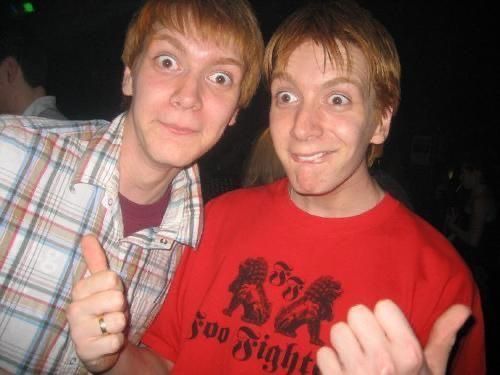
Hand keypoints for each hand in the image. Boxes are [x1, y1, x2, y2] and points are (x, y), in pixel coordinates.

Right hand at [67, 235, 127, 372]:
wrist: (97, 346)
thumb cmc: (102, 309)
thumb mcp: (100, 284)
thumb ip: (95, 261)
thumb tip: (88, 236)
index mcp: (79, 290)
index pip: (111, 277)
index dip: (117, 287)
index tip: (110, 293)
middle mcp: (74, 310)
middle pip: (116, 298)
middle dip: (120, 307)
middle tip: (111, 312)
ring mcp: (78, 332)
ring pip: (118, 320)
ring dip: (120, 325)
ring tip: (109, 326)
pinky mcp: (87, 352)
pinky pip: (116, 341)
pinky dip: (117, 342)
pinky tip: (107, 341)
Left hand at [316, 300, 469, 373]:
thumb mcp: (433, 369)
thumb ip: (443, 336)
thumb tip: (463, 309)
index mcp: (409, 352)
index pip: (384, 306)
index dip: (384, 320)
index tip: (387, 335)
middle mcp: (383, 361)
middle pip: (357, 312)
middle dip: (361, 328)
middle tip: (369, 345)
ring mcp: (358, 372)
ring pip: (338, 330)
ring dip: (344, 344)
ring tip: (357, 359)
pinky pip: (323, 353)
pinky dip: (331, 363)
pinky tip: (344, 373)